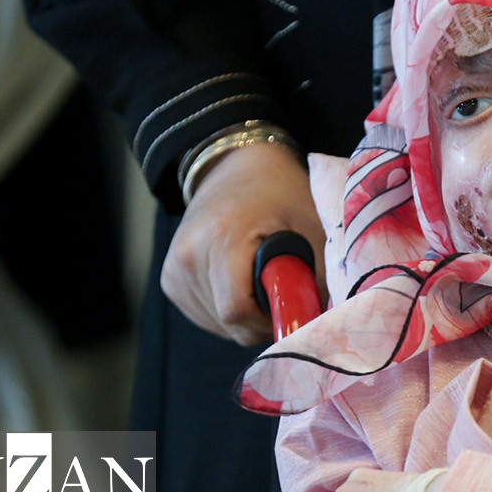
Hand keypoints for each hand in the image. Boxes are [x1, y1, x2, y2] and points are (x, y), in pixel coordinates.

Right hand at [162, 138, 325, 345]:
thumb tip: (322, 325)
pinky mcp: (170, 280)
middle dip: (263, 319)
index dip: (271, 319)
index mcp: (222, 238)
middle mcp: (189, 255)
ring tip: (261, 279)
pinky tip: (242, 283)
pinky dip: (229, 312)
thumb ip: (316, 278)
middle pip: (229, 322)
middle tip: (284, 290)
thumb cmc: (281, 194)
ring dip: (247, 317)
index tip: (292, 303)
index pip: (237, 311)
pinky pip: (207, 317)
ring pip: (219, 325)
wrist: (237, 167)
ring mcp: (174, 269)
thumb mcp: (310, 228)